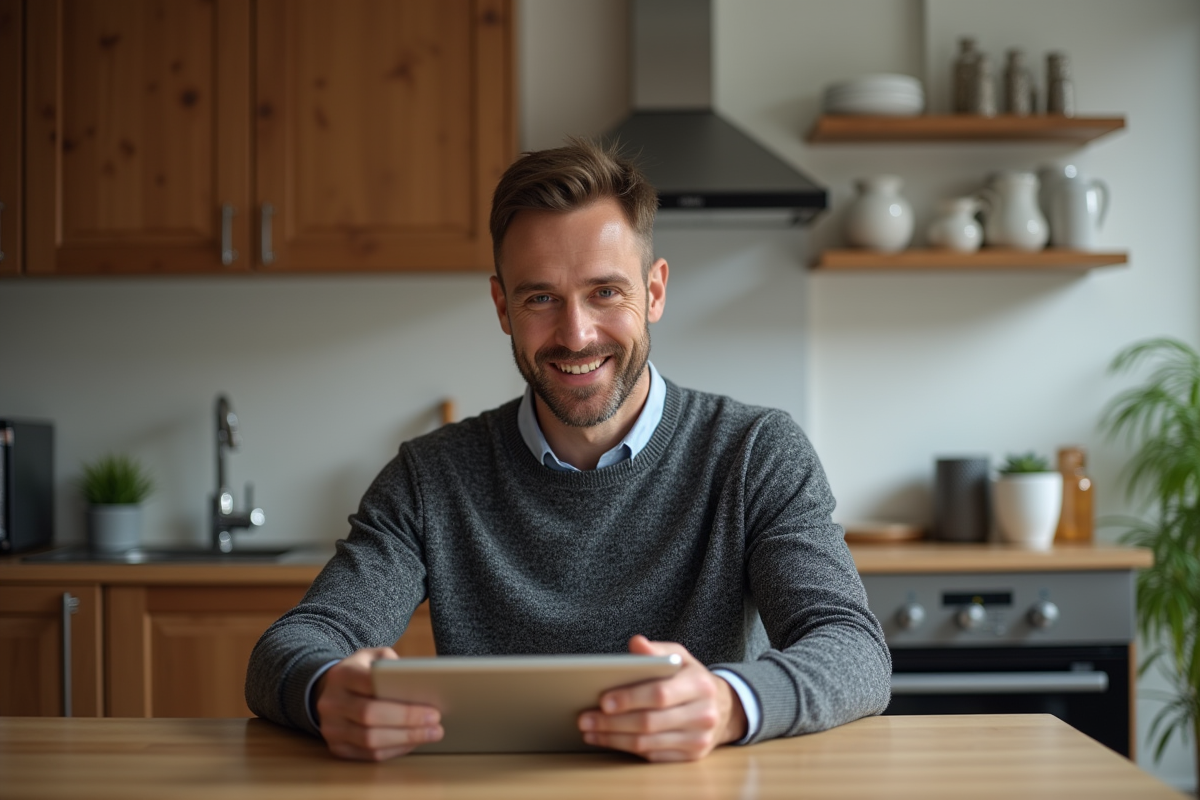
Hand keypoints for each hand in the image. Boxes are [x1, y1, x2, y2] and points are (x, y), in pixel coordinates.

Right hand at [314, 647, 442, 760]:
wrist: (330, 691)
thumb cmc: (362, 672)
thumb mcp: (374, 657)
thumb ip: (393, 664)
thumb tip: (421, 684)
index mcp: (342, 675)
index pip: (370, 685)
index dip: (402, 699)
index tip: (432, 706)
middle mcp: (331, 702)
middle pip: (370, 715)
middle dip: (407, 720)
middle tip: (436, 721)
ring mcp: (331, 727)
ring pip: (369, 740)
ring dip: (405, 739)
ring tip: (431, 734)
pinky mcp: (336, 747)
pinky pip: (368, 754)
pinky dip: (394, 750)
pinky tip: (413, 742)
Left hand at [577, 635, 748, 761]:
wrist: (724, 708)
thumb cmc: (692, 679)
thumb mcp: (680, 657)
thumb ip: (656, 651)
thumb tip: (636, 643)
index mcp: (699, 684)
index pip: (659, 694)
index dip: (629, 698)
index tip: (602, 700)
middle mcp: (703, 714)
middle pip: (650, 722)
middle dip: (612, 722)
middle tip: (584, 719)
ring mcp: (698, 739)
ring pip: (648, 743)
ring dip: (613, 738)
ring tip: (590, 730)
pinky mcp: (692, 756)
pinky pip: (653, 756)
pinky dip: (626, 749)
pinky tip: (608, 740)